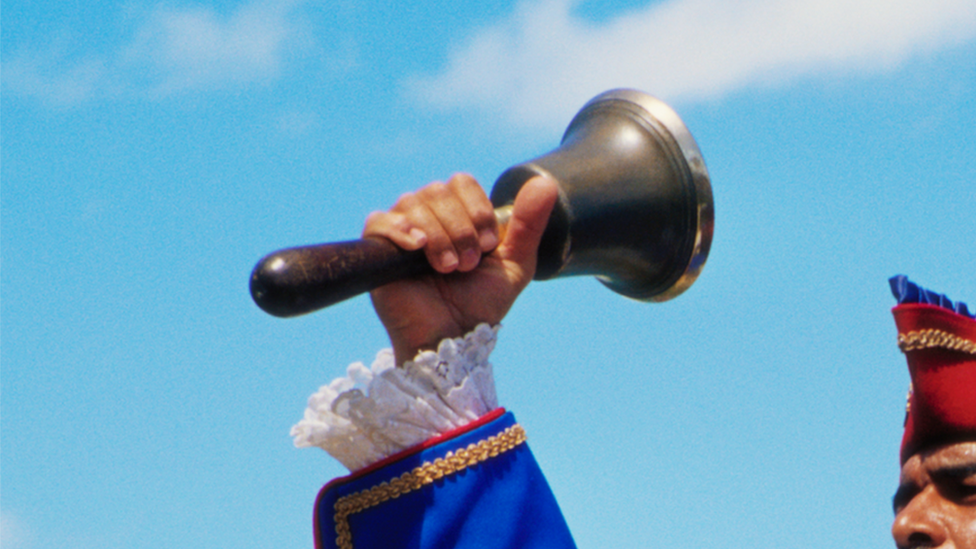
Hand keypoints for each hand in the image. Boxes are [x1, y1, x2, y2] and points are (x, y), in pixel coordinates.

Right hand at [363, 173, 558, 364]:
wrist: (451, 337)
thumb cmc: (480, 304)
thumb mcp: (515, 265)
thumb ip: (528, 225)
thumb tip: (544, 184)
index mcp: (458, 214)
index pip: (462, 182)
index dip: (476, 208)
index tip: (487, 245)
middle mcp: (429, 216)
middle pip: (437, 191)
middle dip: (460, 227)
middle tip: (468, 264)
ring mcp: (402, 231)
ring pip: (413, 203)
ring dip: (438, 235)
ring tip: (448, 268)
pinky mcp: (378, 249)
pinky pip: (379, 220)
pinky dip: (399, 229)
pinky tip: (418, 248)